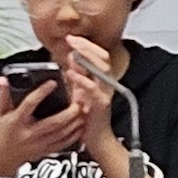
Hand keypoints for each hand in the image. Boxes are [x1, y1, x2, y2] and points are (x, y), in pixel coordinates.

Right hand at [0, 62, 91, 175]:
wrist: (2, 159)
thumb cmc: (2, 134)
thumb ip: (2, 95)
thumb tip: (3, 80)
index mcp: (17, 121)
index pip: (30, 104)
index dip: (42, 92)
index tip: (53, 83)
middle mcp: (29, 133)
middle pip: (54, 122)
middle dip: (69, 112)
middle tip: (78, 101)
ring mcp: (39, 144)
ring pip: (62, 133)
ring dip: (75, 122)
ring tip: (83, 111)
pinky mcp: (45, 151)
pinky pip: (64, 144)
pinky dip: (74, 135)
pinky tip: (80, 126)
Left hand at [55, 35, 118, 153]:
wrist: (96, 140)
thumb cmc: (88, 118)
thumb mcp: (81, 92)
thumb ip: (79, 75)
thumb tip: (72, 58)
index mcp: (103, 80)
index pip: (100, 55)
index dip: (87, 45)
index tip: (72, 38)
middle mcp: (107, 84)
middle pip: (103, 57)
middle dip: (86, 46)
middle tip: (71, 40)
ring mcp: (105, 93)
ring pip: (101, 69)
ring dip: (86, 58)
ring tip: (72, 52)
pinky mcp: (100, 104)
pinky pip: (92, 88)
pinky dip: (81, 79)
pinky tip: (70, 73)